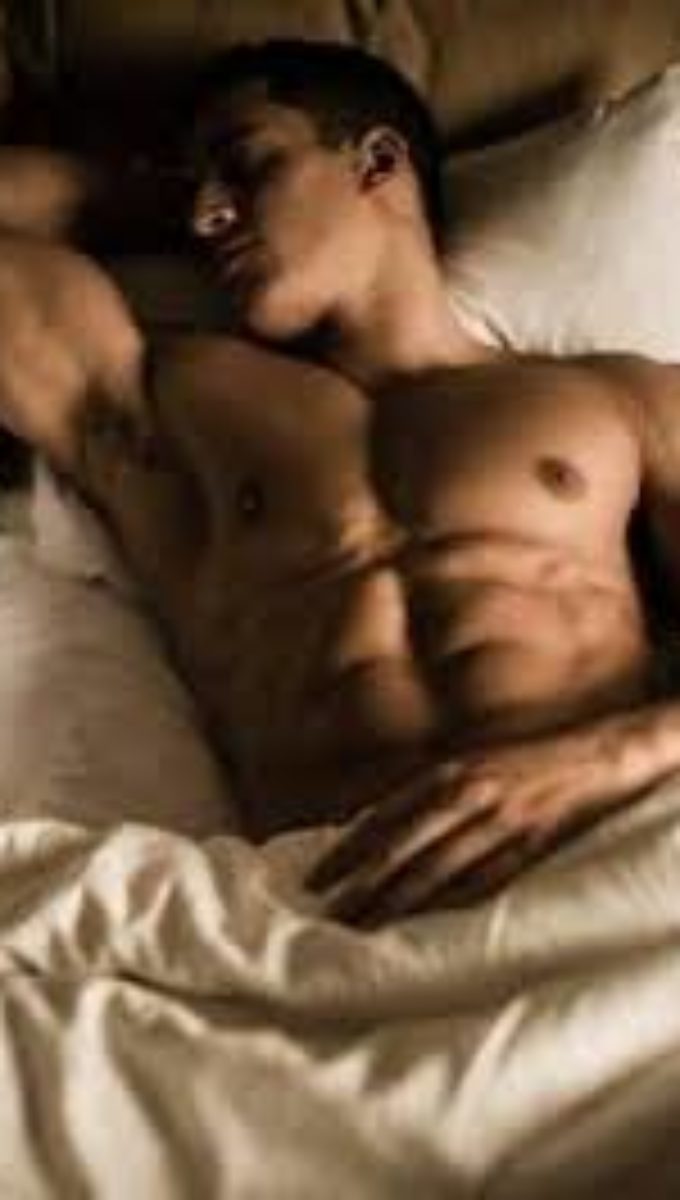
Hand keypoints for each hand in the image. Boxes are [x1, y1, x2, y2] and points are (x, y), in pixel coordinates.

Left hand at [306, 730, 619, 924]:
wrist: (588, 762)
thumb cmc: (514, 765)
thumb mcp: (460, 765)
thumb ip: (413, 794)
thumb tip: (357, 822)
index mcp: (445, 774)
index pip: (383, 817)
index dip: (346, 851)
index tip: (316, 879)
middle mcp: (467, 796)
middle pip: (402, 848)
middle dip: (361, 884)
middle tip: (327, 912)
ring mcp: (497, 825)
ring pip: (436, 872)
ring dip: (395, 902)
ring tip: (362, 926)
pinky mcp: (525, 850)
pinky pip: (478, 885)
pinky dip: (446, 906)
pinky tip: (420, 925)